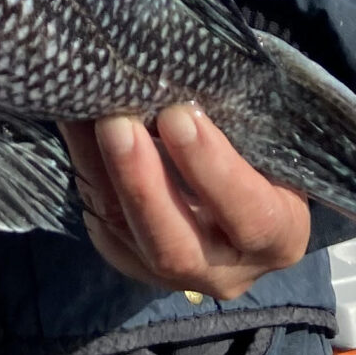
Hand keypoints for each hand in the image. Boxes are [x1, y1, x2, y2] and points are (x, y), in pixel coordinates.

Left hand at [62, 105, 311, 299]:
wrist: (247, 187)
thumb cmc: (267, 152)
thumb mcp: (270, 141)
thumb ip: (239, 124)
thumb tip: (178, 78)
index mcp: (279, 238)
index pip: (249, 216)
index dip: (211, 169)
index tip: (179, 115)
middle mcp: (227, 271)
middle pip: (175, 247)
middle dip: (140, 183)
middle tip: (115, 122)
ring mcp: (175, 276)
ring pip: (126, 237)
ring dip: (100, 172)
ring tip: (82, 115)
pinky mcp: (133, 263)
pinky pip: (103, 226)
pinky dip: (87, 176)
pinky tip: (75, 131)